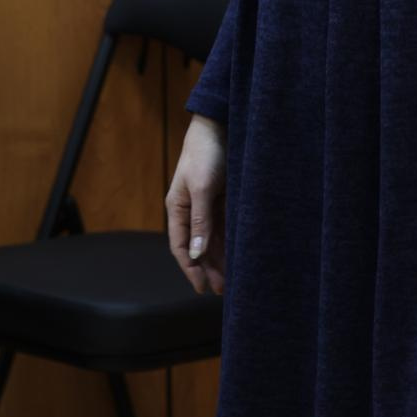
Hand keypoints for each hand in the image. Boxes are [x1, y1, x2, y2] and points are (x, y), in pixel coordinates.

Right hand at [165, 117, 226, 293]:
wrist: (221, 125)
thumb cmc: (206, 154)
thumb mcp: (201, 188)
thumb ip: (200, 221)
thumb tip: (197, 254)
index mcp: (178, 207)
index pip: (181, 246)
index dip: (190, 269)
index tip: (201, 288)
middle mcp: (191, 209)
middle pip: (198, 247)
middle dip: (208, 269)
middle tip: (220, 291)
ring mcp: (208, 205)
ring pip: (213, 240)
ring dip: (220, 259)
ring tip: (231, 280)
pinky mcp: (224, 199)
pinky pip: (226, 227)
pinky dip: (231, 243)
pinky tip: (239, 257)